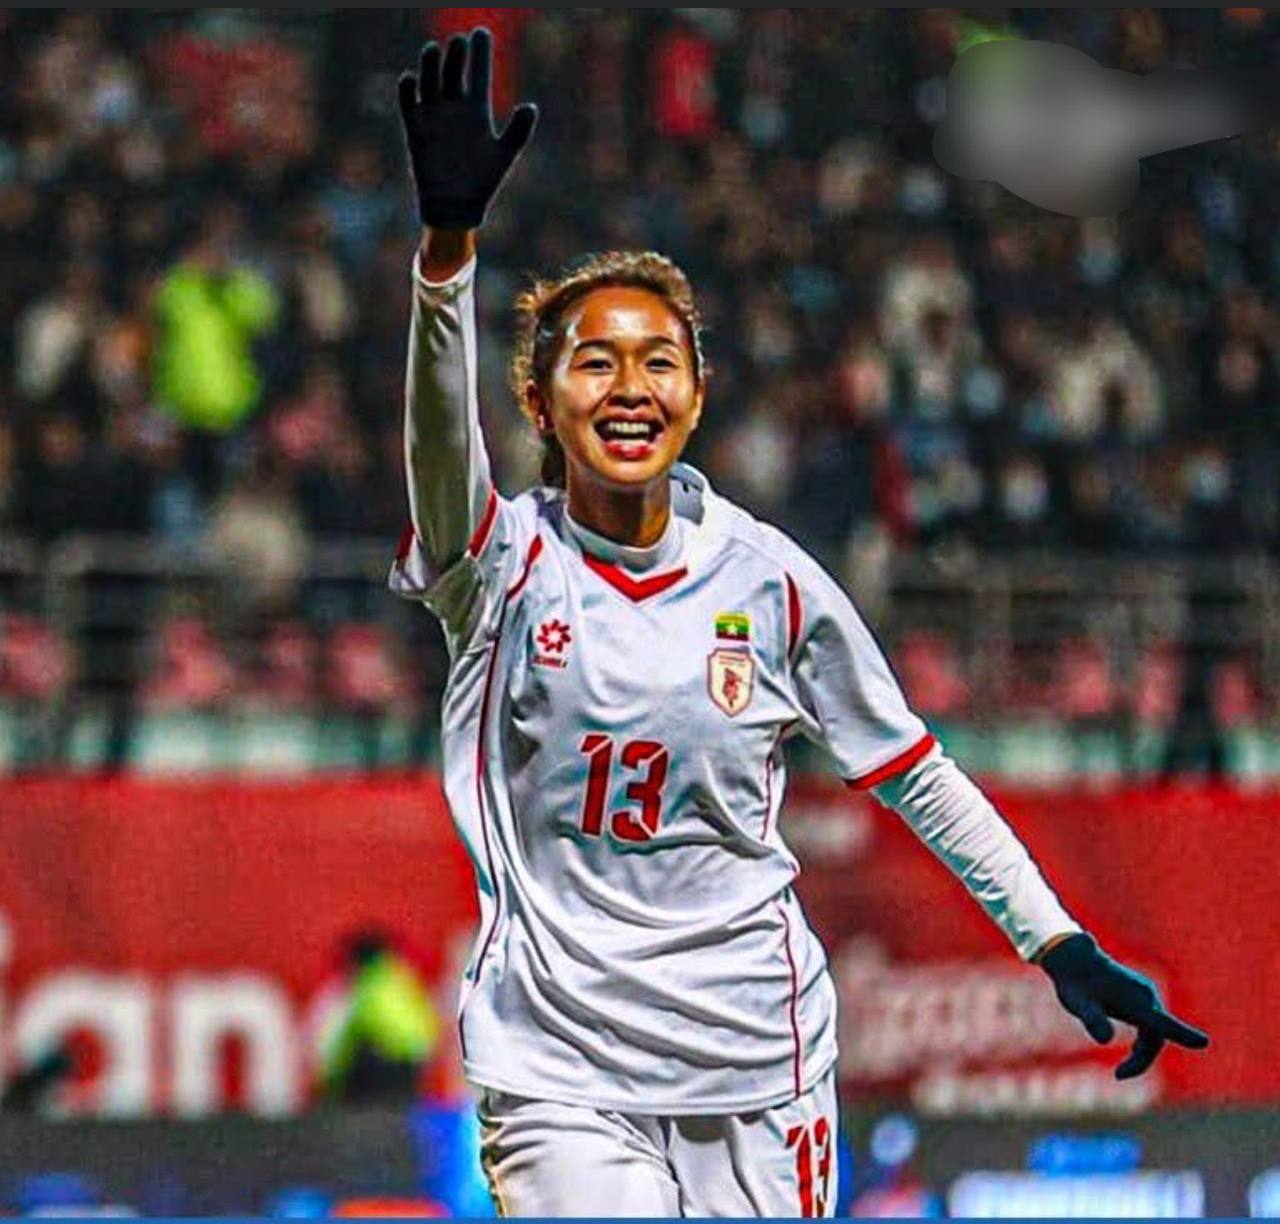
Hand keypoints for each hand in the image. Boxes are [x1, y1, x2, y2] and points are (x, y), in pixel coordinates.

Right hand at [398, 28, 537, 230]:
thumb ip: (518, 131)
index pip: (479, 72)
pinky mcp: (415, 128)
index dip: (481, 52)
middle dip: (456, 55)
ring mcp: (434, 116)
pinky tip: (412, 79)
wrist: (456, 207)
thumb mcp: (504, 155)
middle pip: (453, 70)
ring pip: (429, 79)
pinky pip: (408, 102)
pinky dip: (408, 89)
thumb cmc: (482, 183)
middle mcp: (454, 108)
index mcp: (477, 110)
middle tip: (459, 42)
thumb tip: (531, 106)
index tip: (482, 32)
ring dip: (431, 64)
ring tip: (435, 50)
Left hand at [1039, 933, 1208, 1079]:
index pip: (1161, 1022)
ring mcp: (1146, 996)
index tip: (1204, 1042)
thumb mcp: (1077, 1003)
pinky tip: (1134, 1051)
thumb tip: (1104, 1040)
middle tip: (1119, 1074)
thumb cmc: (1075, 983)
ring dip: (1143, 1053)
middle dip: (1142, 1060)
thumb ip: (1091, 1019)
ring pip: (1156, 1033)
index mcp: (1134, 1000)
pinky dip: (1144, 1043)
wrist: (1074, 959)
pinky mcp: (1142, 999)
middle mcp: (1146, 997)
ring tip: (1122, 1071)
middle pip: (1157, 1037)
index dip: (1182, 1034)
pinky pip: (1153, 1026)